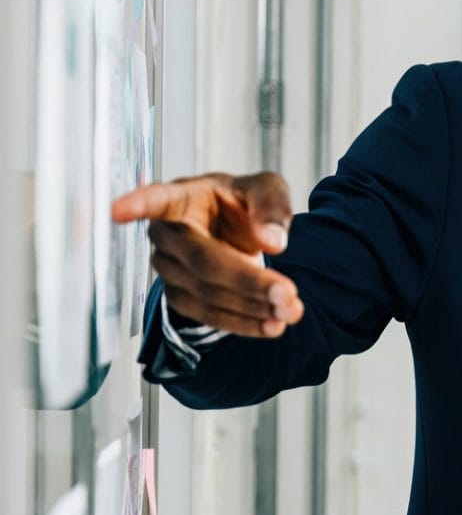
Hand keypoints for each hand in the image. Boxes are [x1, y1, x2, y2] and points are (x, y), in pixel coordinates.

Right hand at [111, 173, 304, 337]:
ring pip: (207, 294)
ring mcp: (168, 269)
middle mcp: (166, 235)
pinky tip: (272, 326)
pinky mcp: (180, 296)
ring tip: (290, 312)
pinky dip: (243, 323)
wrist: (234, 229)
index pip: (155, 200)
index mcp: (180, 198)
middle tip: (288, 294)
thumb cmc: (240, 202)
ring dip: (251, 307)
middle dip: (247, 281)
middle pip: (203, 262)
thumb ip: (271, 206)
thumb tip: (273, 242)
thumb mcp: (264, 188)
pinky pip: (208, 315)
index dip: (137, 204)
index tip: (119, 210)